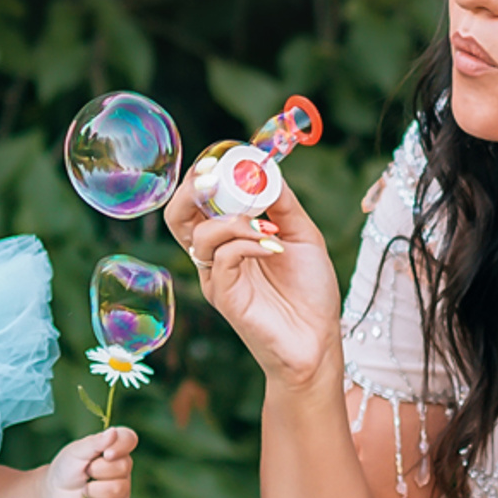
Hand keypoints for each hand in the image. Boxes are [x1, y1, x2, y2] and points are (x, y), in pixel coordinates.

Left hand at [45, 426, 136, 497]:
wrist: (56, 495)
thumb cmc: (67, 469)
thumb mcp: (76, 452)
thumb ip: (94, 443)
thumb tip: (113, 432)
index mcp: (115, 448)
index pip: (129, 439)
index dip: (121, 446)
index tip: (106, 454)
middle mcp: (123, 468)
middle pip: (123, 467)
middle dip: (97, 471)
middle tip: (85, 472)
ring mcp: (123, 489)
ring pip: (117, 489)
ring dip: (93, 490)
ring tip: (85, 489)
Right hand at [167, 171, 341, 391]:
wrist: (318, 341)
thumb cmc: (309, 292)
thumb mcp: (301, 235)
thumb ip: (282, 204)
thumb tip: (267, 168)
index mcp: (229, 240)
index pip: (198, 202)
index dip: (204, 176)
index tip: (225, 157)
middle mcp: (215, 258)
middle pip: (178, 217)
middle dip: (193, 190)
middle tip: (217, 176)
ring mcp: (217, 278)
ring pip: (201, 234)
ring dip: (236, 220)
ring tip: (269, 228)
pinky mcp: (224, 297)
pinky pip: (222, 258)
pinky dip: (247, 242)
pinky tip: (272, 246)